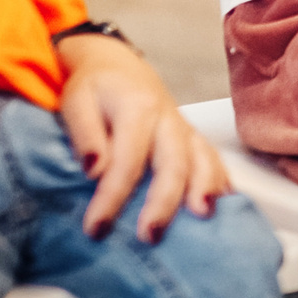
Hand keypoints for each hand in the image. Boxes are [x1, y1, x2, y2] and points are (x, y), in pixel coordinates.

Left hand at [55, 33, 229, 242]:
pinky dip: (220, 178)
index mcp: (137, 108)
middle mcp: (168, 117)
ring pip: (202, 157)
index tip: (95, 228)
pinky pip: (212, 156)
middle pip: (173, 162)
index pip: (127, 160)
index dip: (112, 197)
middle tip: (149, 235)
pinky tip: (221, 202)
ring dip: (204, 187)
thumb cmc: (94, 86)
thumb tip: (94, 169)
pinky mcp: (191, 135)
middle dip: (164, 201)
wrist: (116, 63)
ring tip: (202, 215)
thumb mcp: (76, 102)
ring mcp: (183, 126)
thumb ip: (85, 134)